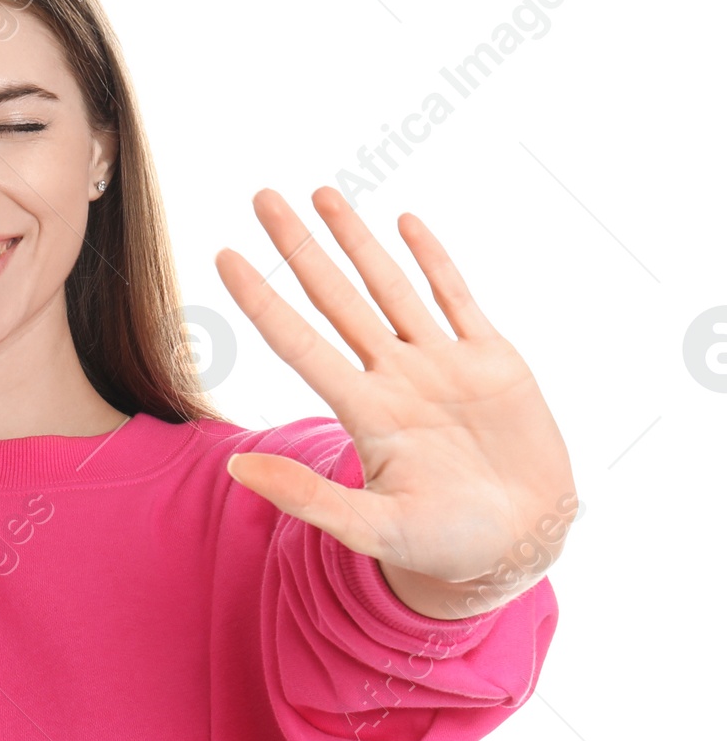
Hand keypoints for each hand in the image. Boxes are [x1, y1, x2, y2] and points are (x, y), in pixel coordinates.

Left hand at [215, 187, 577, 619]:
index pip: (298, 342)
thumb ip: (306, 497)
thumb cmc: (442, 546)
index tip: (223, 256)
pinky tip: (404, 223)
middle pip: (335, 298)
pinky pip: (455, 298)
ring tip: (322, 194)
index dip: (262, 300)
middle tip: (262, 196)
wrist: (517, 546)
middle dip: (299, 247)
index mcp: (364, 413)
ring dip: (356, 240)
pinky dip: (432, 260)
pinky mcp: (491, 360)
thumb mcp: (371, 528)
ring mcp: (441, 364)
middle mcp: (394, 378)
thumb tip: (234, 468)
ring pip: (389, 287)